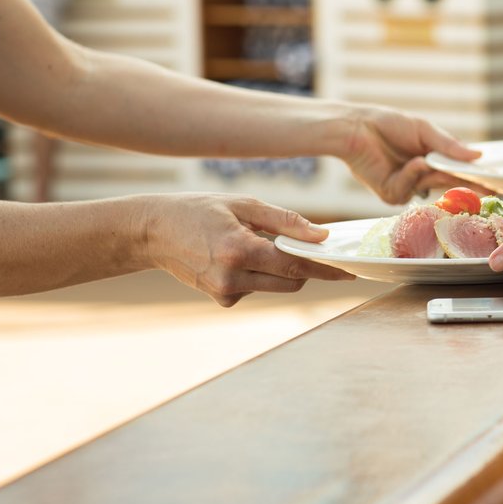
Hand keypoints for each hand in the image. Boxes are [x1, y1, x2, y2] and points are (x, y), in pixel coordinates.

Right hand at [141, 193, 353, 306]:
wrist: (152, 232)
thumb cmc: (199, 210)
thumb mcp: (244, 204)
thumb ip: (285, 221)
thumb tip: (322, 236)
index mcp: (240, 250)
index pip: (296, 265)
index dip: (326, 269)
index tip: (350, 272)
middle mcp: (232, 277)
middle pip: (292, 282)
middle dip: (306, 267)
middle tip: (310, 247)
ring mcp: (225, 292)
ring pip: (276, 286)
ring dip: (281, 268)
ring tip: (256, 241)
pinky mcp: (221, 299)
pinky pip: (257, 288)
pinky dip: (259, 274)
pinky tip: (236, 255)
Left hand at [340, 106, 479, 203]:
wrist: (357, 129)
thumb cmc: (390, 124)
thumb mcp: (425, 130)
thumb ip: (450, 146)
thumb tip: (479, 155)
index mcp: (433, 159)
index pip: (459, 172)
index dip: (477, 178)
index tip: (497, 184)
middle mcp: (422, 176)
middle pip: (450, 183)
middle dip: (467, 183)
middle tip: (489, 188)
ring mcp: (407, 187)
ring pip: (432, 187)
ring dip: (432, 172)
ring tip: (424, 158)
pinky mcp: (391, 194)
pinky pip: (410, 190)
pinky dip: (411, 174)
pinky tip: (408, 162)